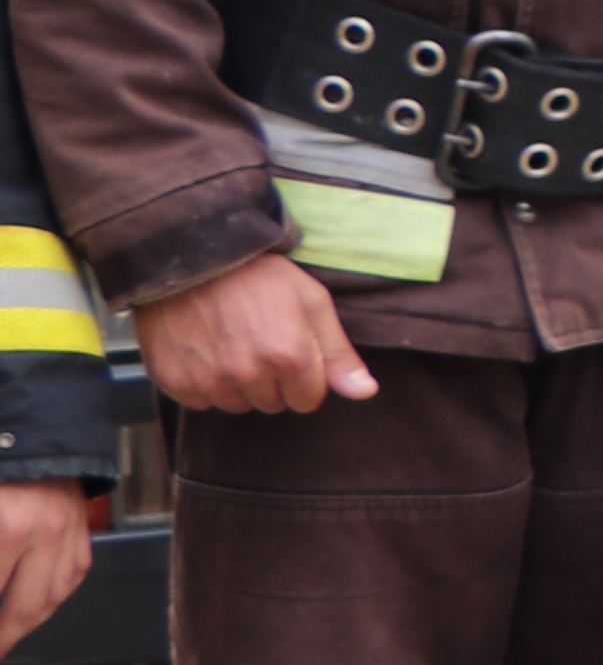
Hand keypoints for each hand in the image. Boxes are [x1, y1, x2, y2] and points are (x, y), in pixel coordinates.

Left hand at [0, 477, 91, 657]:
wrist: (29, 418)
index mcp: (8, 529)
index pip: (1, 600)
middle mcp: (44, 533)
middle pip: (21, 610)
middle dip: (2, 636)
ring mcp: (68, 529)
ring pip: (49, 599)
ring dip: (22, 626)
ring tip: (4, 637)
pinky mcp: (81, 524)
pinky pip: (70, 574)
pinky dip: (49, 598)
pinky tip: (29, 607)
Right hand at [135, 253, 370, 414]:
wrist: (193, 259)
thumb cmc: (259, 276)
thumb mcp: (312, 302)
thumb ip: (339, 354)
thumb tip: (365, 393)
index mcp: (289, 358)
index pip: (308, 401)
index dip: (304, 378)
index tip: (292, 352)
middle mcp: (248, 375)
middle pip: (273, 405)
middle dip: (273, 382)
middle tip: (259, 342)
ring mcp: (208, 380)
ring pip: (237, 405)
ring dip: (239, 385)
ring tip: (231, 344)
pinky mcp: (175, 382)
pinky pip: (201, 401)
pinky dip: (205, 383)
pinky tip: (205, 351)